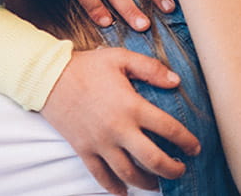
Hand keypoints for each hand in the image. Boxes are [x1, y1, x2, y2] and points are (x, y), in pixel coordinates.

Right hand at [39, 47, 200, 194]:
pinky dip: (115, 188)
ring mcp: (100, 143)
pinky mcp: (84, 150)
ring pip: (130, 174)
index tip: (194, 148)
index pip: (169, 129)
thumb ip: (149, 68)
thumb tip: (176, 82)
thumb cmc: (85, 66)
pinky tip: (124, 192)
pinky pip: (101, 176)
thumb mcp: (119, 57)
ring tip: (158, 183)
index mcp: (131, 106)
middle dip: (173, 170)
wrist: (47, 77)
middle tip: (181, 170)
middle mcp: (119, 129)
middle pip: (154, 160)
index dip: (187, 141)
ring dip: (148, 183)